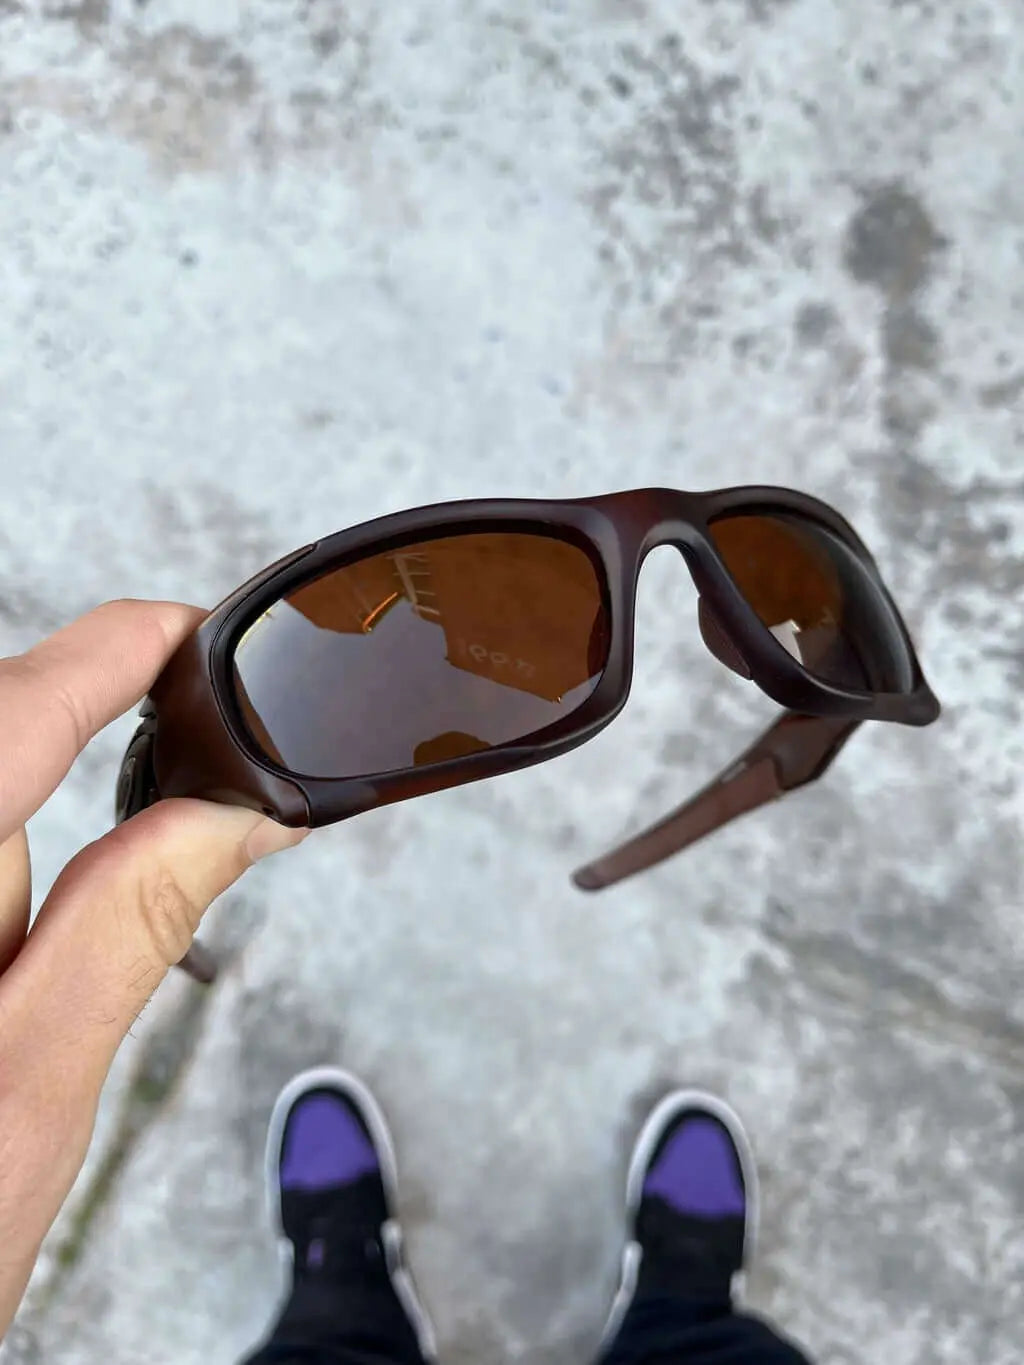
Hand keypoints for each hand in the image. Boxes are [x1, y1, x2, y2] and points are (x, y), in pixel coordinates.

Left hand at [0, 599, 308, 1331]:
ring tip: (53, 958)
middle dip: (81, 762)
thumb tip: (231, 815)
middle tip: (164, 817)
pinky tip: (11, 955)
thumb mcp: (33, 1088)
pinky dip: (6, 880)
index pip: (15, 714)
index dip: (114, 652)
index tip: (189, 628)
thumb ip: (130, 926)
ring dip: (34, 846)